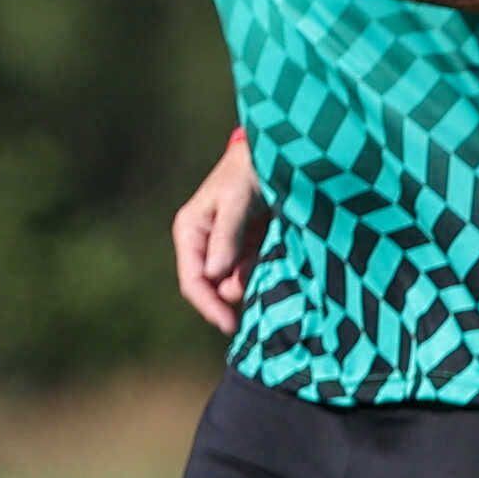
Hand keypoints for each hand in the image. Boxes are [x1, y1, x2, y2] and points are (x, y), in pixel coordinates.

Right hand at [172, 133, 265, 330]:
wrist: (278, 152)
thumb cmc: (251, 170)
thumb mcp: (236, 200)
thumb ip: (227, 236)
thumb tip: (214, 275)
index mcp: (191, 232)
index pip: (194, 280)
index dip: (209, 306)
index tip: (230, 325)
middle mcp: (207, 244)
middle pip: (215, 288)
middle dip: (236, 298)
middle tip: (268, 297)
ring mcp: (231, 248)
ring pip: (239, 283)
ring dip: (257, 286)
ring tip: (280, 270)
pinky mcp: (254, 247)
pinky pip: (259, 272)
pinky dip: (270, 276)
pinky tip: (287, 269)